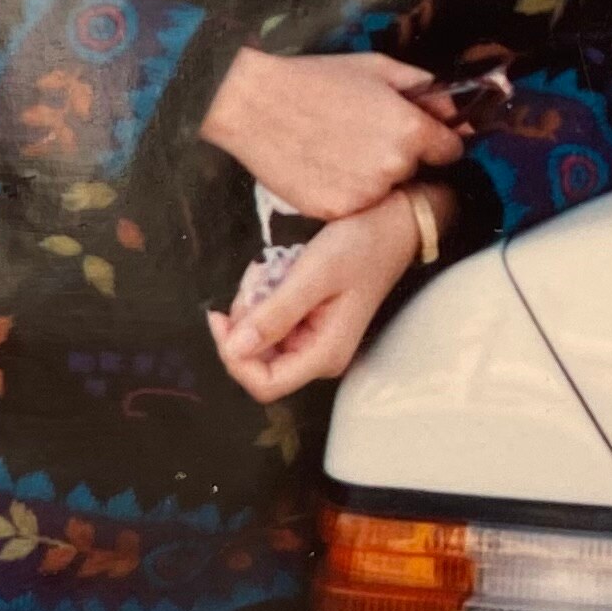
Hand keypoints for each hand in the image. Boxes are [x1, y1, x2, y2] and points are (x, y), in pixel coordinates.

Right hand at [197, 47, 462, 222]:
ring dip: (372, 177)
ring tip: (338, 150)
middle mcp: (394, 167)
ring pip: (384, 190)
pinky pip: (354, 205)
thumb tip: (453, 108)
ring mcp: (364, 194)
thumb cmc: (316, 80)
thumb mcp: (378, 69)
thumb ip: (423, 88)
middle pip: (415, 170)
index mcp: (411, 131)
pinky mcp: (335, 211)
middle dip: (400, 156)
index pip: (450, 150)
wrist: (254, 103)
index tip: (418, 136)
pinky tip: (321, 167)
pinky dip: (343, 191)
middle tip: (364, 136)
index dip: (436, 140)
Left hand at [209, 188, 429, 400]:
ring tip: (271, 269)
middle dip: (244, 322)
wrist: (392, 226)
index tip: (219, 318)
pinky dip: (264, 298)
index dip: (234, 358)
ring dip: (253, 304)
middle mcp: (319, 356)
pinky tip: (278, 272)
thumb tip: (235, 348)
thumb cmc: (359, 247)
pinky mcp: (309, 325)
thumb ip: (275, 315)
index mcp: (324, 354)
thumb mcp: (313, 275)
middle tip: (256, 280)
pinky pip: (270, 322)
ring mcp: (314, 341)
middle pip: (256, 361)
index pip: (264, 384)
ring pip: (258, 339)